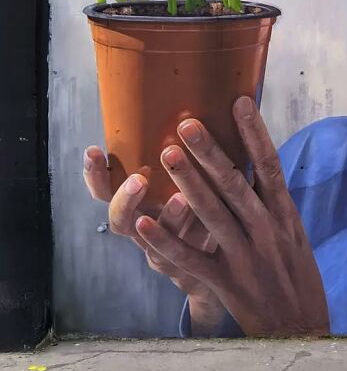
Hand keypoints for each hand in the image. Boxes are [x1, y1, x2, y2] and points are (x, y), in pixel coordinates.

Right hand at [83, 148, 225, 334]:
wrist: (228, 266)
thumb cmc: (208, 212)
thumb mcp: (194, 182)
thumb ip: (192, 153)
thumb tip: (202, 99)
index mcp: (142, 206)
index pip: (107, 191)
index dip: (96, 175)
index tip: (93, 150)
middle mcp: (146, 230)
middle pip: (119, 220)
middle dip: (124, 199)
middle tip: (138, 179)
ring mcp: (165, 253)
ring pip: (152, 243)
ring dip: (165, 219)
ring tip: (181, 198)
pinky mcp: (189, 271)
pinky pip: (183, 263)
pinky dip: (194, 247)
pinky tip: (205, 230)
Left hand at [133, 96, 329, 336]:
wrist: (302, 328)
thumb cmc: (297, 277)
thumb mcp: (294, 234)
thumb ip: (272, 204)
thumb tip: (255, 166)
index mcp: (285, 215)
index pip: (270, 166)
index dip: (255, 133)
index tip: (239, 102)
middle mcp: (266, 230)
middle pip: (235, 184)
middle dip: (210, 152)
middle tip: (187, 123)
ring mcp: (244, 256)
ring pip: (212, 214)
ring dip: (187, 184)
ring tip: (166, 155)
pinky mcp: (226, 282)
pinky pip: (192, 259)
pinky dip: (167, 241)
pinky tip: (146, 223)